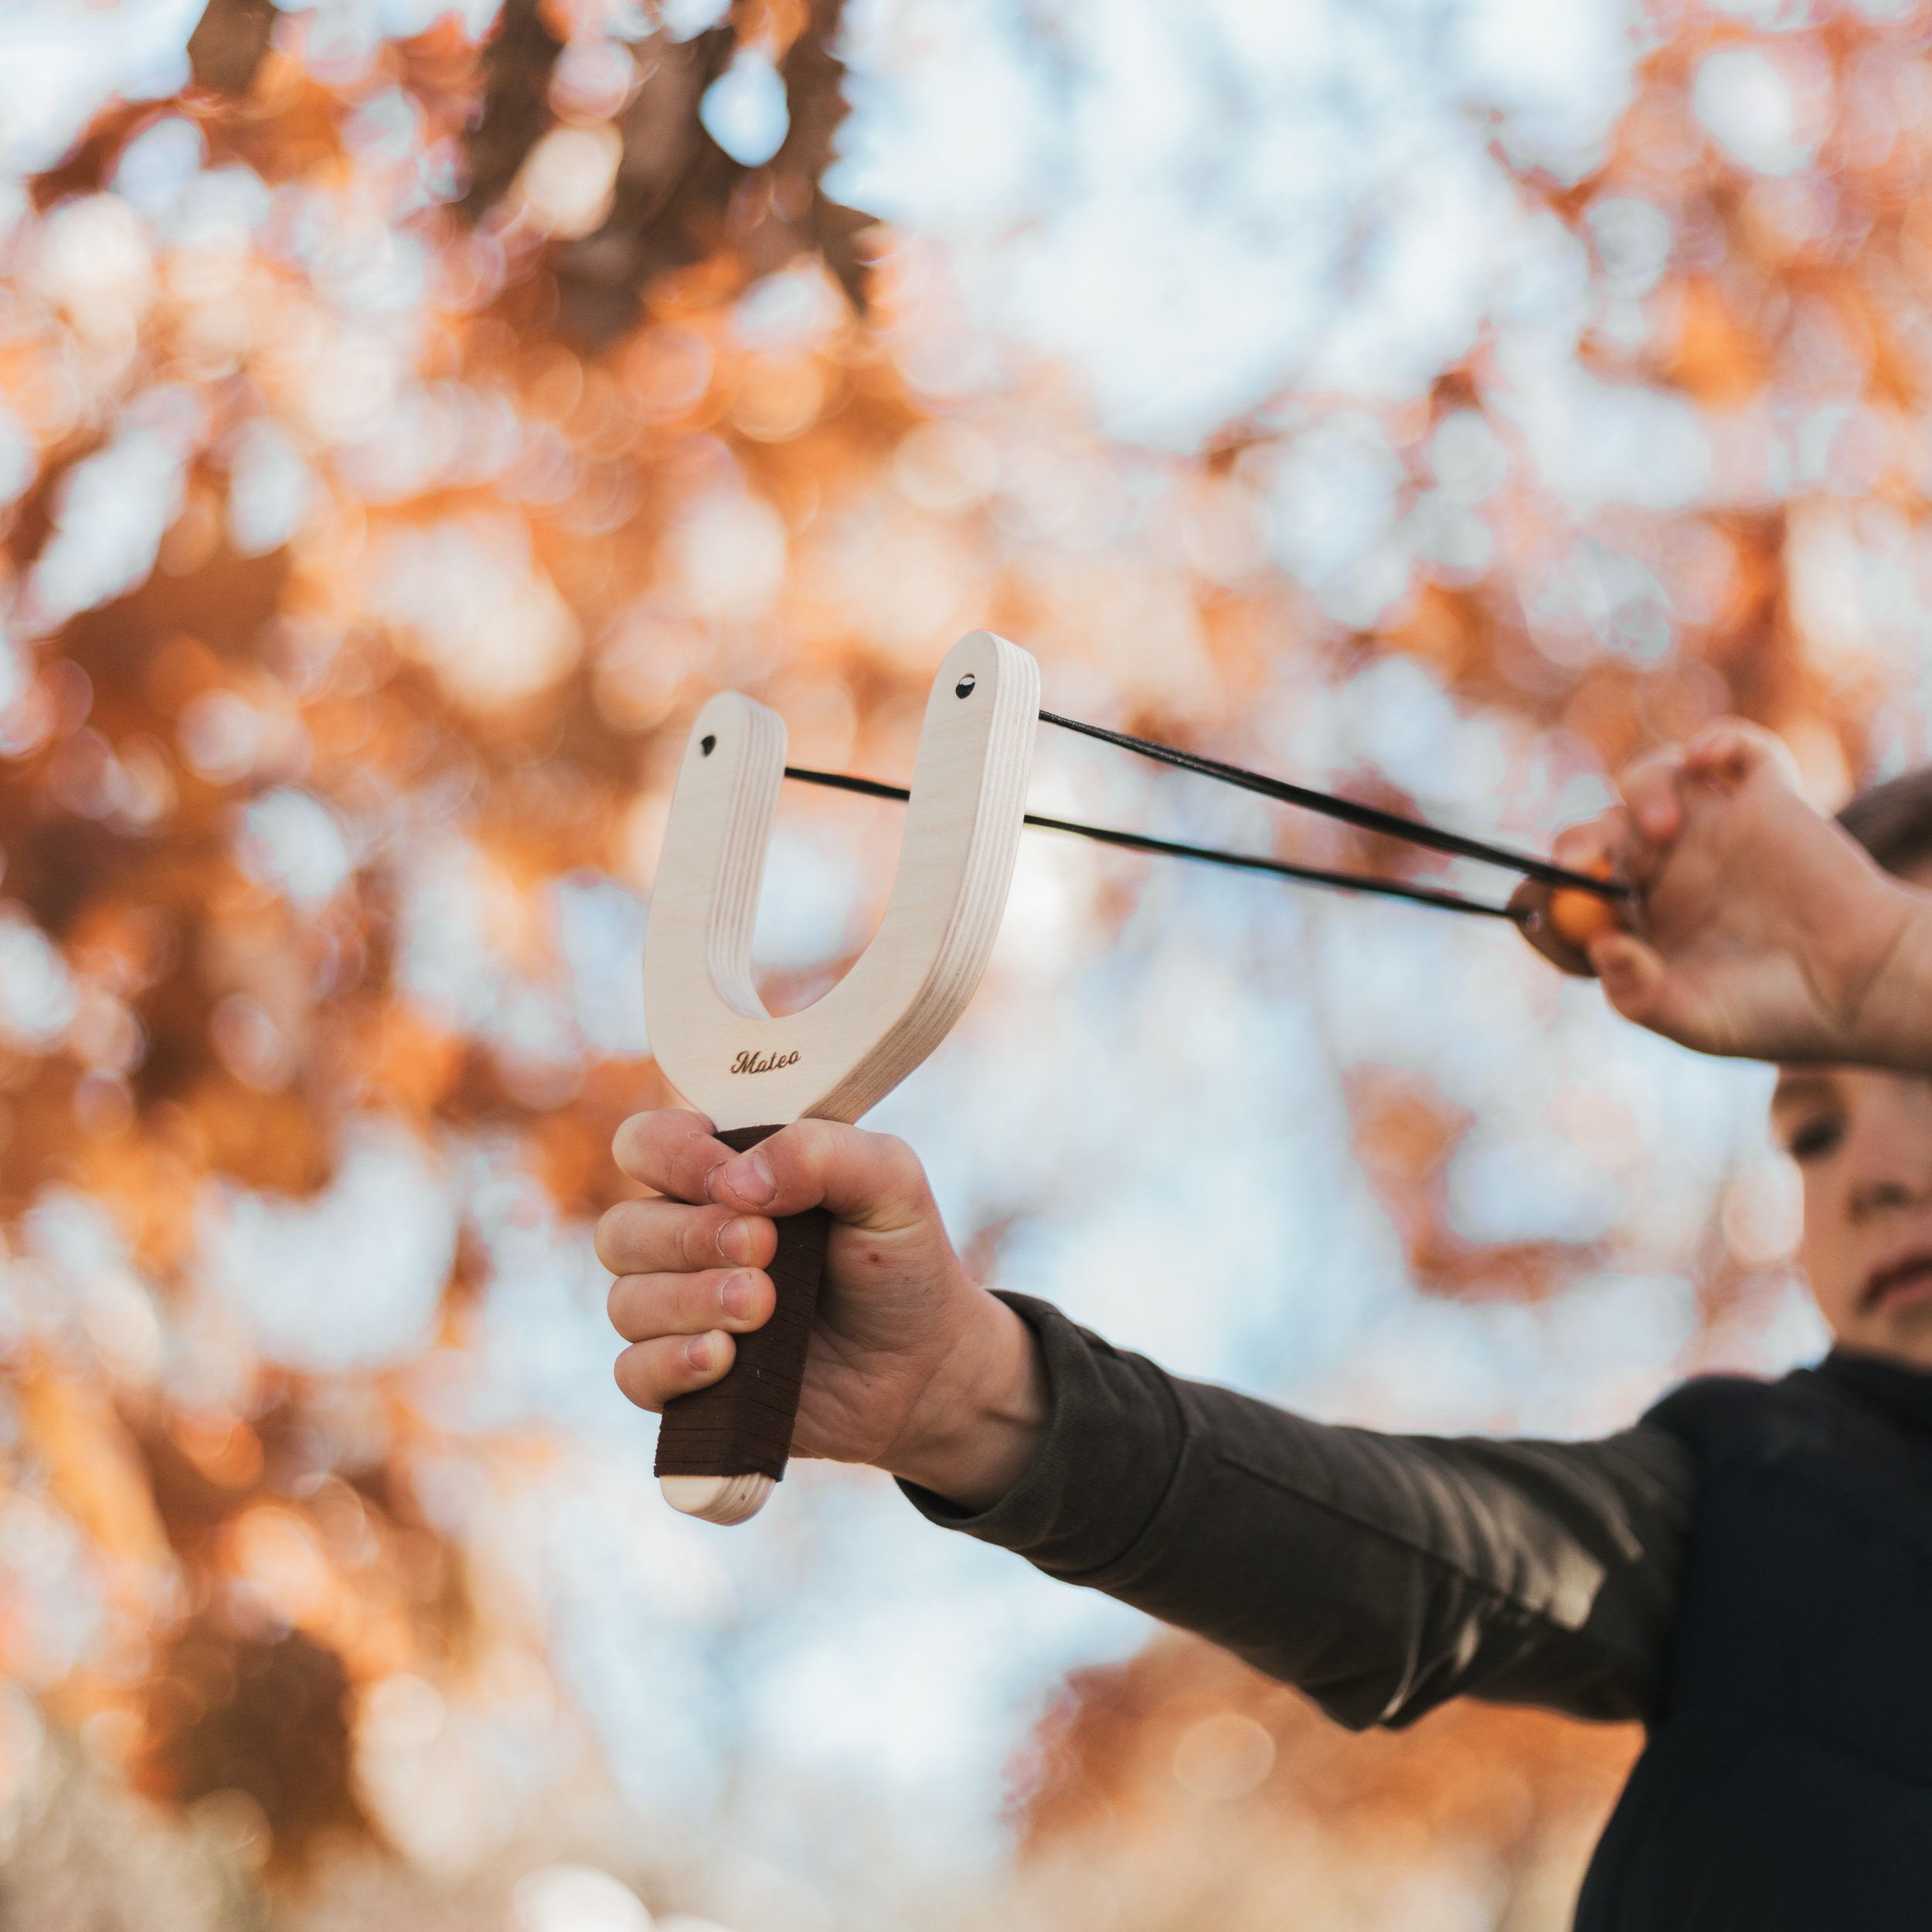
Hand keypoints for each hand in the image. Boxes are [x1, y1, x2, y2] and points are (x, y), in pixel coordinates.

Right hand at [596, 1110, 1045, 1510]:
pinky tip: (724, 1358)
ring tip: (762, 1308)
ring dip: (690, 1301)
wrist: (926, 1365)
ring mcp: (679, 1313)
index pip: (646, 1145)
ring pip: (626, 1302)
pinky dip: (672, 1364)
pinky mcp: (684, 1382)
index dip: (673, 1158)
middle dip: (690, 1238)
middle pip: (623, 1230)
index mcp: (723, 1175)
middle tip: (766, 1250)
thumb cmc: (900, 1261)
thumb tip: (737, 1182)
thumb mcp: (889, 1184)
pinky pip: (634, 1373)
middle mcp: (686, 1238)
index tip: (734, 1184)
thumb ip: (821, 1152)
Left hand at [1556, 720, 1921, 1065]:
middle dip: (1579, 844)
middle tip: (1583, 862)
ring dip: (1642, 792)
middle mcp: (1667, 869)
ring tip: (1662, 830)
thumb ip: (1638, 993)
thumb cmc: (1776, 1014)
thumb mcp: (1694, 1020)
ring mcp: (1715, 830)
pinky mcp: (1769, 801)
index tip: (1544, 907)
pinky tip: (1708, 760)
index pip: (1571, 892)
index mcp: (1638, 919)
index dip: (1550, 894)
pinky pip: (1736, 748)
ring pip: (1652, 779)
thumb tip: (1599, 946)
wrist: (1864, 991)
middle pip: (1600, 833)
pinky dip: (1719, 741)